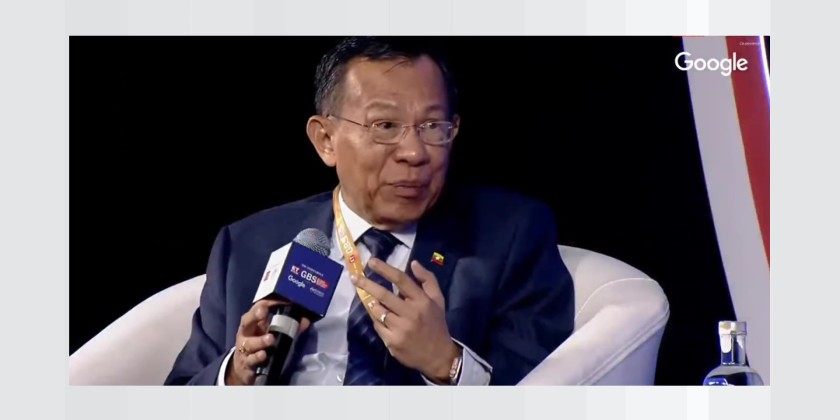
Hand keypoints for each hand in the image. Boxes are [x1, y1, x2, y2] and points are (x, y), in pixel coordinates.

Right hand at [225, 298, 310, 384]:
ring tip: (271, 339)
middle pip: (246, 322)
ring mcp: (244, 350)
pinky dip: (257, 357)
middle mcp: (245, 335)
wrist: (245, 369)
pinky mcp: (247, 365)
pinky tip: (263, 355)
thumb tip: (305, 321)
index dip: (264, 304)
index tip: (275, 301)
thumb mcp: (271, 335)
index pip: (256, 309)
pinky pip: (251, 360)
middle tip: (263, 312)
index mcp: (252, 324)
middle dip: (254, 316)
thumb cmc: (260, 346)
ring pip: (250, 344)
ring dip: (260, 341)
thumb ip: (288, 327)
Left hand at [351, 258, 460, 383]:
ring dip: (371, 303)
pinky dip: (377, 319)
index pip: (401, 280)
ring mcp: (400, 328)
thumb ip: (428, 280)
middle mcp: (411, 313)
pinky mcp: (392, 341)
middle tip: (354, 277)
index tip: (371, 262)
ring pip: (378, 310)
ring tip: (369, 299)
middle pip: (384, 294)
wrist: (438, 356)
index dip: (385, 269)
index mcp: (422, 301)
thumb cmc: (436, 324)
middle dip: (367, 284)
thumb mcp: (438, 300)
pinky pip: (378, 325)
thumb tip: (414, 263)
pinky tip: (380, 318)